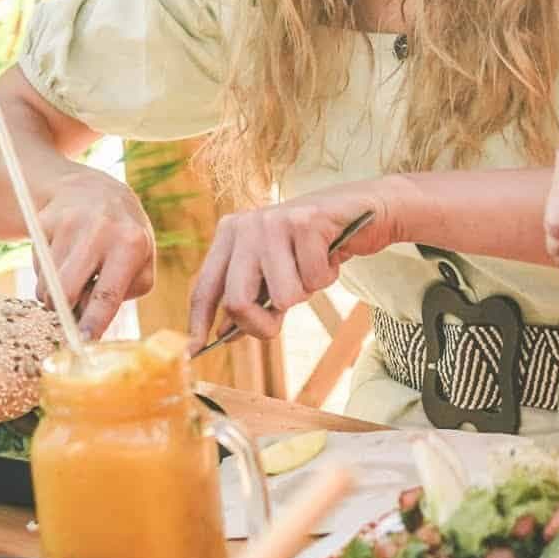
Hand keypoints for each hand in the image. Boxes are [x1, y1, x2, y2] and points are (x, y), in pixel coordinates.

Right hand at [34, 168, 155, 338]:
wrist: (93, 189)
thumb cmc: (124, 237)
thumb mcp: (140, 262)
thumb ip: (122, 293)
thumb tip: (85, 319)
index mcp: (131, 244)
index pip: (107, 294)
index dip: (93, 322)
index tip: (83, 341)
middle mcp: (99, 231)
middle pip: (65, 292)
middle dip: (62, 310)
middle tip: (67, 313)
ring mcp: (68, 224)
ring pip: (46, 283)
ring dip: (54, 292)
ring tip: (72, 276)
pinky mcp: (43, 221)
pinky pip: (36, 266)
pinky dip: (45, 272)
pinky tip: (61, 256)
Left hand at [188, 181, 392, 342]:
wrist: (363, 208)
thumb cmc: (315, 246)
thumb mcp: (275, 272)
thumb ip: (251, 299)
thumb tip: (223, 334)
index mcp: (229, 235)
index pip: (205, 287)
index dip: (198, 322)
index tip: (195, 349)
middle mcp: (245, 226)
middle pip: (237, 301)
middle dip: (263, 323)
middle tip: (283, 315)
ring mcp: (274, 222)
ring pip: (283, 296)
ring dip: (306, 293)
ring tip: (312, 267)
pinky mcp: (306, 222)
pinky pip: (313, 279)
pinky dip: (327, 276)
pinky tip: (329, 254)